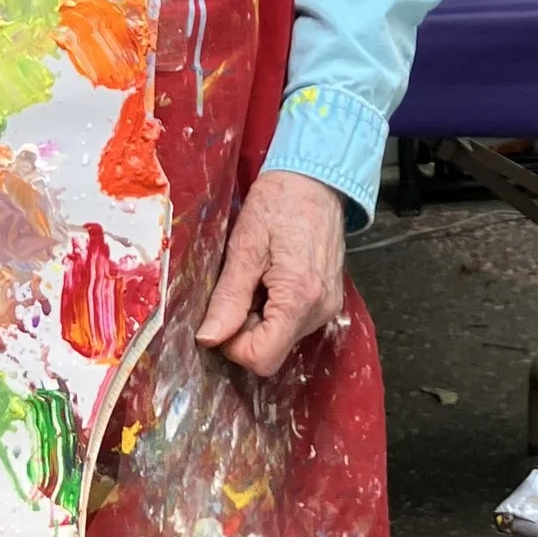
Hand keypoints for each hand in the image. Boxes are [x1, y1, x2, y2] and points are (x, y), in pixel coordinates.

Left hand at [198, 167, 345, 377]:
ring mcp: (328, 307)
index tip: (223, 313)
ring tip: (257, 277)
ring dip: (259, 318)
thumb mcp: (245, 247)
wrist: (316, 179)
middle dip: (245, 329)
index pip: (261, 358)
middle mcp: (320, 311)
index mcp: (300, 299)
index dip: (233, 344)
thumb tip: (208, 338)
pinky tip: (271, 278)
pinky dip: (275, 310)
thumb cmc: (280, 203)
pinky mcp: (329, 301)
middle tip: (240, 286)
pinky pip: (293, 323)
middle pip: (271, 350)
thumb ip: (228, 298)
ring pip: (281, 338)